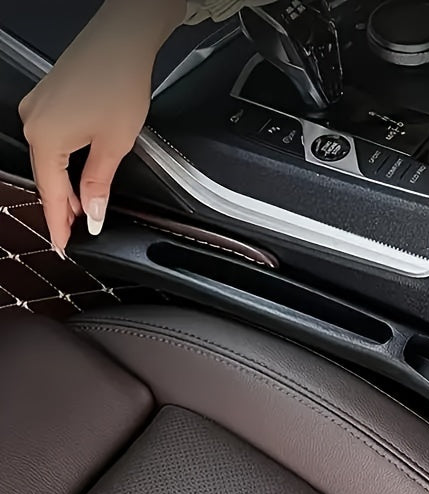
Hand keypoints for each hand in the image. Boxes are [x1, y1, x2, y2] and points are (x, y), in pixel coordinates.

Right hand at [18, 0, 184, 253]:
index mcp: (45, 137)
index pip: (52, 194)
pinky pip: (52, 142)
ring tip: (80, 212)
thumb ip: (100, 185)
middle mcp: (34, 122)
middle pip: (46, 178)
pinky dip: (64, 164)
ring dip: (65, 187)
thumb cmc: (119, 82)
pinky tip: (78, 177)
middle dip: (62, 208)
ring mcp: (39, 109)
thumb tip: (92, 214)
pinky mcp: (49, 100)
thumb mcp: (114, 145)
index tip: (62, 245)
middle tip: (72, 234)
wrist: (122, 40)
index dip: (58, 224)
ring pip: (49, 161)